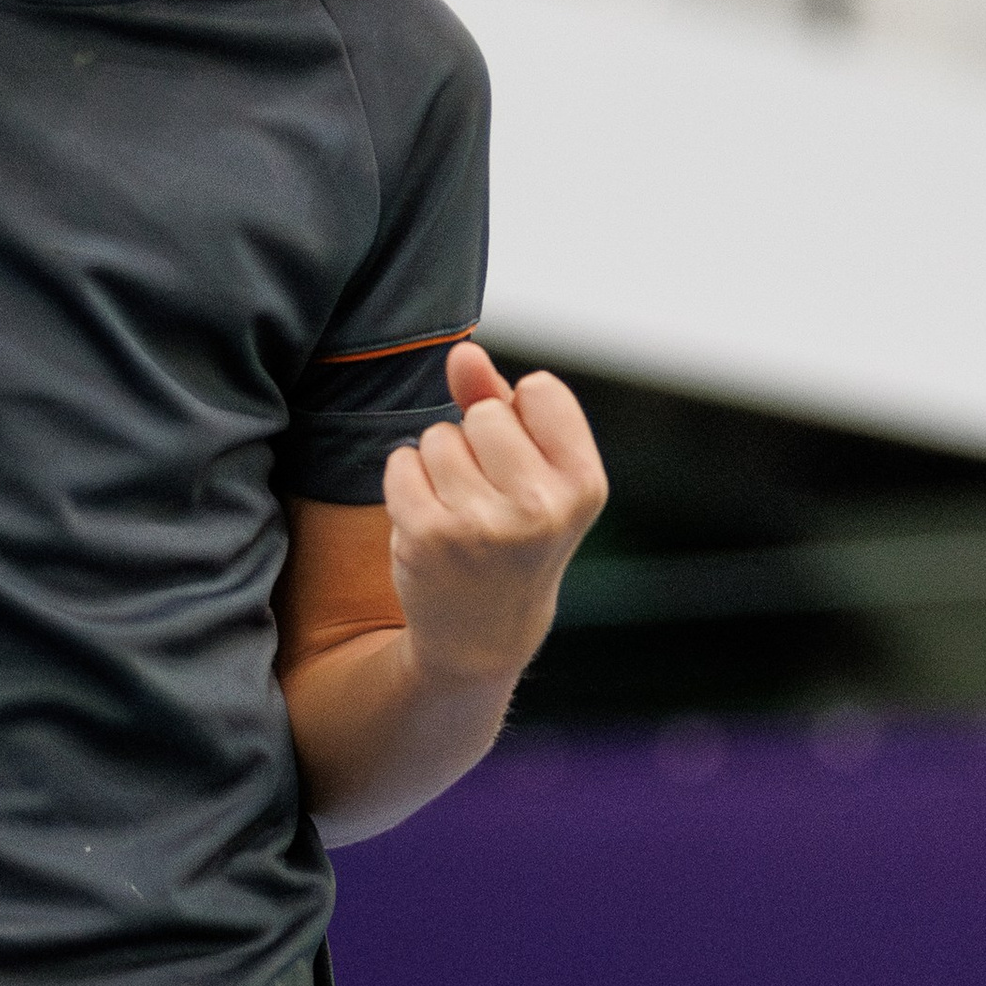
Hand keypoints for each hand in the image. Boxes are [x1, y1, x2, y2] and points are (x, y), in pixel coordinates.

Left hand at [384, 343, 607, 690]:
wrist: (483, 634)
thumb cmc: (513, 535)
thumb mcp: (532, 471)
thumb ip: (498, 401)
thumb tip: (462, 352)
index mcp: (585, 485)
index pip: (539, 389)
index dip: (520, 417)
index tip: (525, 465)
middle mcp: (541, 507)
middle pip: (483, 414)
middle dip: (475, 444)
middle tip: (488, 498)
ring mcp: (483, 524)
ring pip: (438, 438)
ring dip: (438, 466)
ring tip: (460, 513)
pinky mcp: (428, 536)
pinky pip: (401, 463)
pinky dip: (406, 484)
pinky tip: (428, 522)